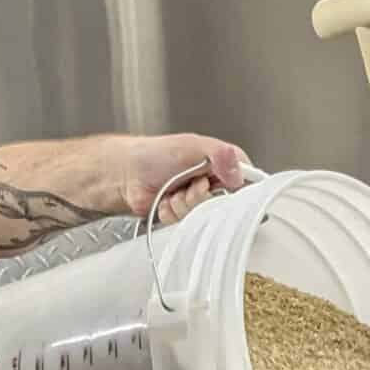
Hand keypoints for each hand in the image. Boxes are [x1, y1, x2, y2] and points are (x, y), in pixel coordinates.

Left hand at [115, 133, 250, 223]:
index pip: (244, 178)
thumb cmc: (155, 154)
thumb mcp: (192, 146)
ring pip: (202, 215)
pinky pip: (184, 223)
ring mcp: (196, 199)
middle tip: (190, 186)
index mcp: (219, 162)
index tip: (224, 187)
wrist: (126, 172)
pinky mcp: (182, 214)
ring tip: (173, 191)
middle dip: (201, 197)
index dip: (236, 186)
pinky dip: (171, 213)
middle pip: (223, 203)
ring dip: (184, 205)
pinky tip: (164, 200)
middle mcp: (210, 181)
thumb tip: (239, 172)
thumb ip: (219, 154)